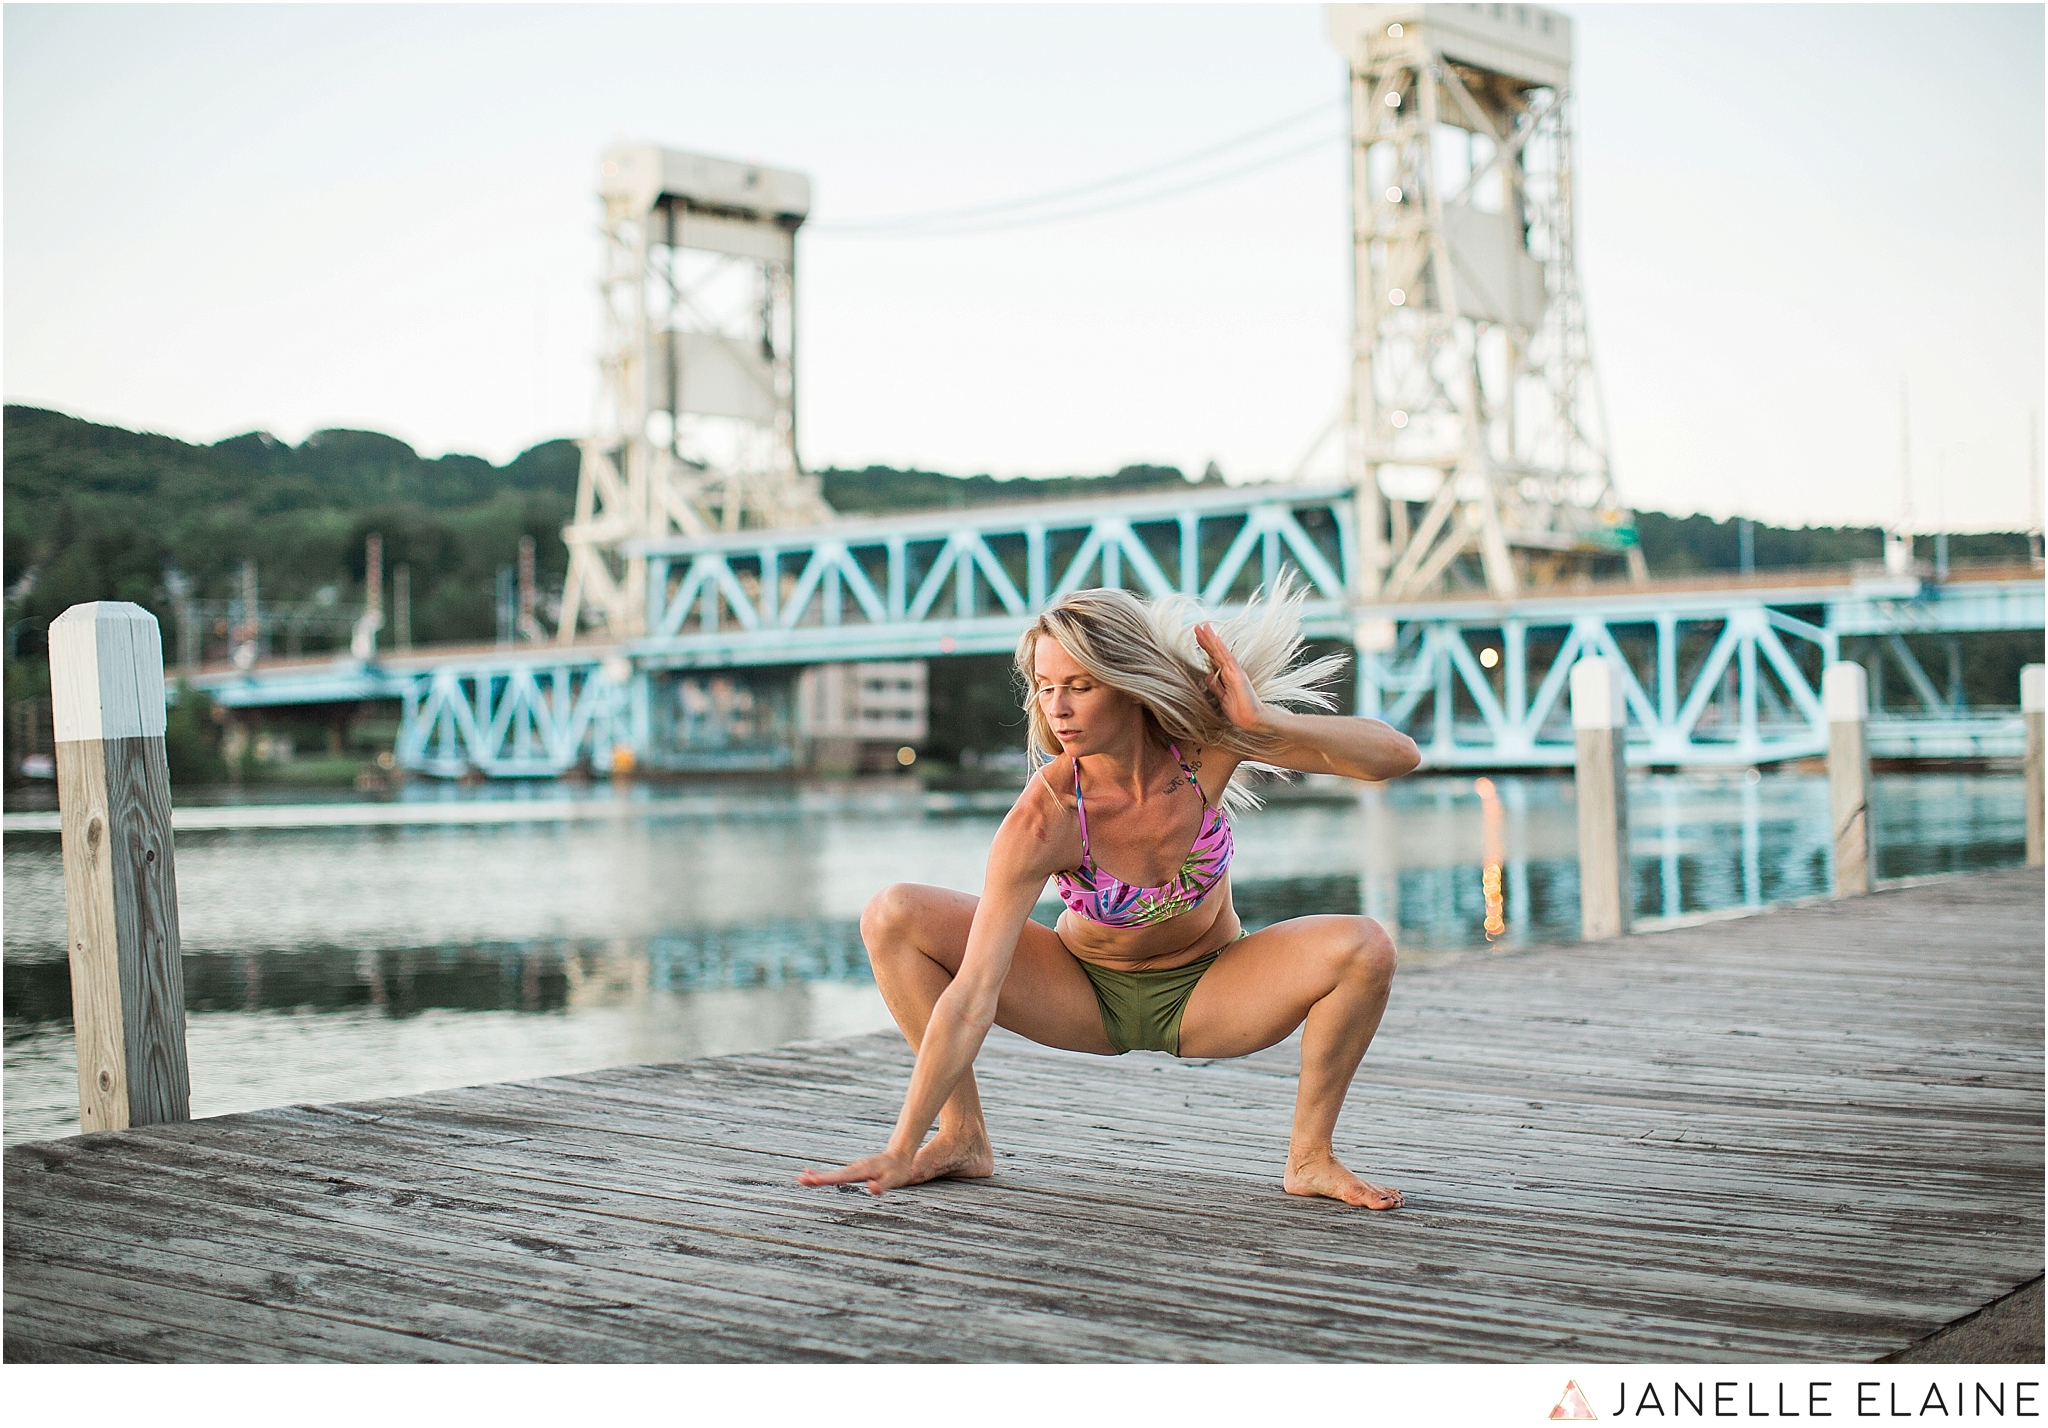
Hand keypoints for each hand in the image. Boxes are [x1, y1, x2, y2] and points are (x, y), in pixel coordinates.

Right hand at [796, 1147, 915, 1195]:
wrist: (900, 1154)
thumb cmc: (898, 1170)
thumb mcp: (894, 1180)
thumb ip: (883, 1186)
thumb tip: (871, 1188)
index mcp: (862, 1171)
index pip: (842, 1177)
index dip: (827, 1179)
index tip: (813, 1180)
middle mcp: (855, 1168)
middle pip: (833, 1174)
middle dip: (816, 1177)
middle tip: (800, 1179)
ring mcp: (853, 1169)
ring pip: (833, 1173)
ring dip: (817, 1176)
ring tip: (801, 1178)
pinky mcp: (854, 1170)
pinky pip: (836, 1173)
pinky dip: (823, 1174)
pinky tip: (814, 1174)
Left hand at [1195, 622, 1266, 731]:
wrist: (1252, 720)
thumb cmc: (1239, 711)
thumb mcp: (1222, 697)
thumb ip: (1215, 686)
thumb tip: (1207, 676)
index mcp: (1226, 675)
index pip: (1213, 657)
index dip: (1205, 647)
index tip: (1196, 636)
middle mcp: (1231, 670)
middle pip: (1215, 652)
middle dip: (1205, 639)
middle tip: (1196, 626)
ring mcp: (1235, 672)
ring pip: (1220, 652)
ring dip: (1211, 639)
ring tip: (1203, 627)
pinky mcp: (1238, 675)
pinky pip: (1228, 659)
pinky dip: (1221, 649)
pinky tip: (1214, 639)